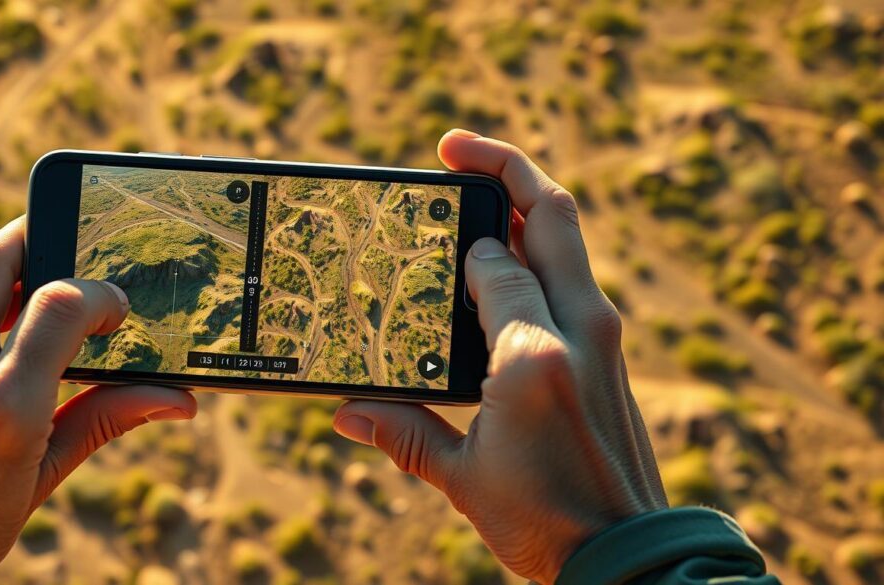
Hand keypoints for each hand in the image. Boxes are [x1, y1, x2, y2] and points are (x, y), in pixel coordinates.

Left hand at [0, 218, 196, 583]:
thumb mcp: (46, 475)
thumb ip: (108, 419)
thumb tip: (178, 398)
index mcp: (4, 407)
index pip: (61, 303)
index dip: (99, 294)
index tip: (114, 310)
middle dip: (36, 240)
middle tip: (65, 249)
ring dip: (1, 284)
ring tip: (26, 312)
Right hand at [333, 130, 667, 582]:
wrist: (629, 555)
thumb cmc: (546, 519)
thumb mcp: (463, 476)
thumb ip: (404, 432)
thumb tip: (345, 413)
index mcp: (532, 355)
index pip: (493, 261)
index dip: (457, 241)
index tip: (423, 232)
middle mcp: (580, 329)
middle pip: (551, 213)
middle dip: (504, 165)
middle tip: (453, 149)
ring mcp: (603, 335)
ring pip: (568, 236)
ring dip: (524, 201)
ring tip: (475, 192)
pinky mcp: (609, 350)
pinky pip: (573, 273)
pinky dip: (539, 247)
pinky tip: (503, 258)